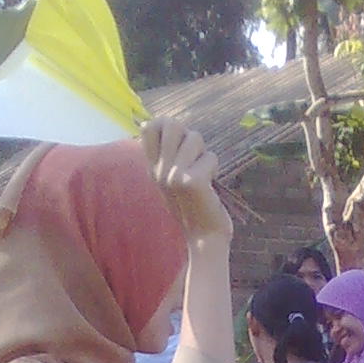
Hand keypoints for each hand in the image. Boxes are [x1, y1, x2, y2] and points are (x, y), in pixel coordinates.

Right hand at [140, 118, 231, 243]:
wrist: (204, 240)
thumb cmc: (195, 209)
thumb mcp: (174, 180)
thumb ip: (169, 155)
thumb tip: (165, 123)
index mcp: (153, 169)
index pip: (148, 127)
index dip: (165, 125)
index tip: (179, 144)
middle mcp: (159, 170)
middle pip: (171, 123)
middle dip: (189, 135)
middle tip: (194, 159)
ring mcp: (173, 175)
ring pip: (195, 137)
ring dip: (205, 154)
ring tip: (203, 175)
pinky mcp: (191, 181)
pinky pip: (211, 157)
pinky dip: (215, 169)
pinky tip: (210, 187)